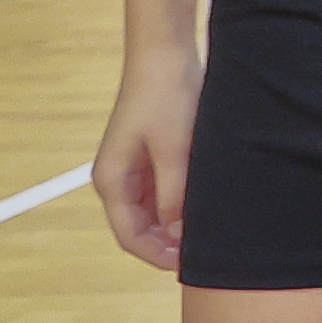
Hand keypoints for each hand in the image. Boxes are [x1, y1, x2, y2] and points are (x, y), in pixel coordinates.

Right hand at [90, 45, 193, 271]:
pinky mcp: (151, 156)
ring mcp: (134, 168)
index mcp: (111, 181)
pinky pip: (164, 192)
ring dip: (177, 224)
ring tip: (210, 233)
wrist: (166, 55)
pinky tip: (206, 208)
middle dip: (169, 244)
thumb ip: (175, 193)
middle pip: (141, 227)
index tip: (188, 266)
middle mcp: (118, 179)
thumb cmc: (166, 96)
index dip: (158, 255)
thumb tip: (178, 232)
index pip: (130, 235)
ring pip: (155, 211)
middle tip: (205, 253)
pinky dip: (182, 204)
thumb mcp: (175, 148)